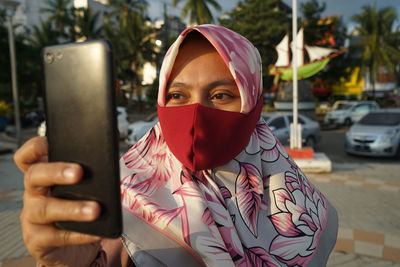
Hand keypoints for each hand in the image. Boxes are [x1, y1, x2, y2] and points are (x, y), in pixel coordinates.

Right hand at [14, 137, 101, 266]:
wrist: (75, 248)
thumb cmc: (80, 208)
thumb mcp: (84, 187)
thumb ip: (92, 168)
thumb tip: (113, 143)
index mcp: (44, 176)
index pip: (28, 157)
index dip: (35, 147)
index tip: (51, 141)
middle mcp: (34, 193)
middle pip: (35, 176)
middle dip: (56, 172)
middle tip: (79, 172)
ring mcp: (32, 217)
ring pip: (46, 208)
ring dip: (72, 208)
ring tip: (96, 209)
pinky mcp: (38, 240)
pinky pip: (57, 236)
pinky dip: (80, 234)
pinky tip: (97, 232)